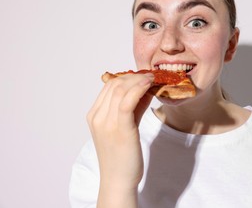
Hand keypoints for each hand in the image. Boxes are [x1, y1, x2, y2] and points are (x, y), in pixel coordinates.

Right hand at [87, 73, 153, 206]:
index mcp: (94, 115)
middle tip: (150, 76)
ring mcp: (106, 123)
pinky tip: (150, 85)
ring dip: (138, 80)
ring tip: (152, 79)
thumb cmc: (122, 155)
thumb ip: (133, 107)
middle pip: (114, 85)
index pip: (108, 86)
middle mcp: (97, 117)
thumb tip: (145, 90)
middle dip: (134, 77)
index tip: (142, 76)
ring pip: (121, 89)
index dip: (127, 77)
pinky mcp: (120, 129)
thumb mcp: (125, 126)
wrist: (118, 180)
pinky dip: (139, 88)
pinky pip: (128, 101)